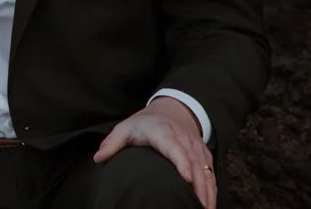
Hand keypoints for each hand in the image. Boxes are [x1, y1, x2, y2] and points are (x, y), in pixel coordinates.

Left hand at [94, 98, 215, 208]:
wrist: (170, 111)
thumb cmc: (144, 123)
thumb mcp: (125, 128)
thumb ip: (112, 143)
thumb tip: (98, 158)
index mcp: (163, 132)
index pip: (174, 148)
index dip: (182, 162)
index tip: (187, 178)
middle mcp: (183, 139)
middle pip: (194, 162)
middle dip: (199, 185)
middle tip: (201, 206)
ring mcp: (195, 147)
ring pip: (205, 168)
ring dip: (208, 189)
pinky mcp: (203, 154)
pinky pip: (210, 171)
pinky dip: (213, 187)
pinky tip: (210, 203)